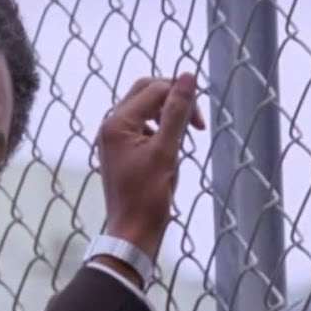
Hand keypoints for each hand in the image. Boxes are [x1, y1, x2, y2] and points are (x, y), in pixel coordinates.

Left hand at [96, 73, 205, 264]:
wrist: (132, 234)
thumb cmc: (147, 198)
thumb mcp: (166, 151)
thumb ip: (177, 112)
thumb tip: (189, 76)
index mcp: (116, 123)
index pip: (153, 89)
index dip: (181, 97)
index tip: (201, 124)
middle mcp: (110, 126)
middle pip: (146, 92)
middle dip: (173, 101)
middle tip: (196, 124)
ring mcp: (114, 138)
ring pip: (145, 109)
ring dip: (168, 117)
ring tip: (183, 141)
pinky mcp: (121, 150)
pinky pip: (143, 127)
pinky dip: (160, 132)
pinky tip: (170, 154)